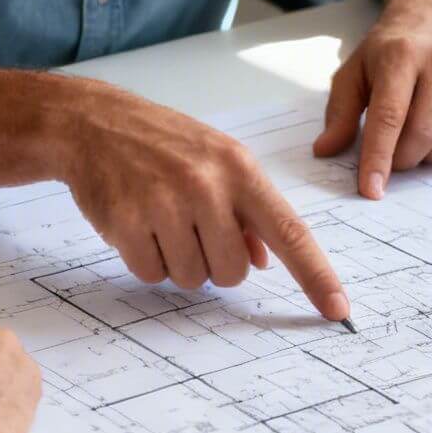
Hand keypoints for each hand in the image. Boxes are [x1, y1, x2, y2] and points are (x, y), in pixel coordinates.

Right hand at [52, 84, 349, 320]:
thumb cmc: (163, 143)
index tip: (338, 309)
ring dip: (177, 262)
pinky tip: (137, 224)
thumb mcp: (216, 160)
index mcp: (239, 169)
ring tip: (160, 220)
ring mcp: (164, 203)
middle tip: (191, 228)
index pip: (290, 231)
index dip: (316, 275)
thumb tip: (265, 261)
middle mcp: (206, 185)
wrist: (92, 123)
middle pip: (232, 272)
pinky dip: (145, 260)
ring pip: (191, 278)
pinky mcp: (126, 221)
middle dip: (214, 263)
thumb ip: (246, 210)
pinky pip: (151, 274)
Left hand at [314, 0, 431, 198]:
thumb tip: (325, 150)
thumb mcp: (354, 71)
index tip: (371, 190)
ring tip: (416, 140)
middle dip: (403, 160)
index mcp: (400, 54)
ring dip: (430, 158)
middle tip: (392, 156)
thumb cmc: (391, 51)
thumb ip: (339, 112)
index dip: (378, 157)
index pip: (389, 116)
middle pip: (424, 134)